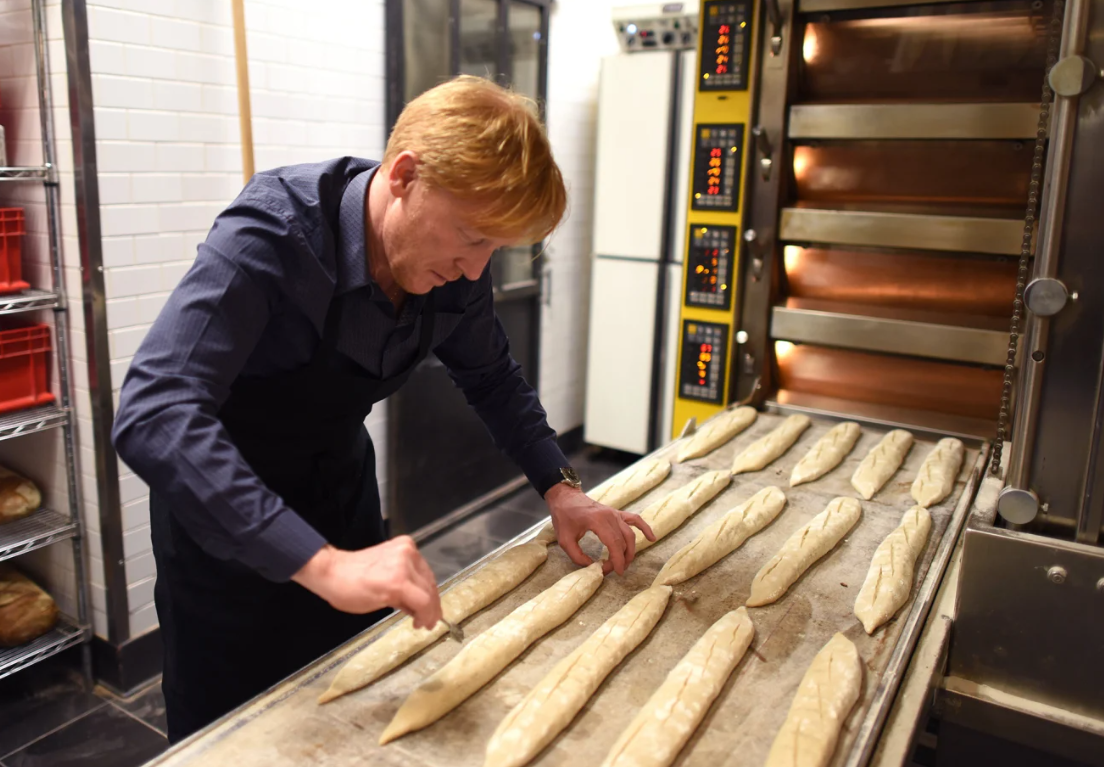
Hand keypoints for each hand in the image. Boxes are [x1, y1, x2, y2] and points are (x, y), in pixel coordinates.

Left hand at [292, 537, 442, 629]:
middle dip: (431, 605)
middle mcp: (405, 562)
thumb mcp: (377, 605)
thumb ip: (403, 605)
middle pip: (429, 587)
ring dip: (428, 592)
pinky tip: (417, 589)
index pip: (424, 600)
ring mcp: (406, 549)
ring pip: (427, 575)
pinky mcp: (404, 543)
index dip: (428, 616)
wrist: (334, 570)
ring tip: (424, 607)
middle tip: (429, 619)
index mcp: (397, 581)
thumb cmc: (349, 593)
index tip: (425, 625)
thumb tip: (419, 611)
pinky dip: (420, 577)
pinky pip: (420, 564)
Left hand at [544, 484, 655, 574]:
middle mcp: (610, 516)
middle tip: (615, 570)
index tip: (616, 572)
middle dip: (622, 558)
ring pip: (630, 534)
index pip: (614, 544)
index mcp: (598, 521)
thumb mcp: (565, 540)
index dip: (617, 560)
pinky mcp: (616, 513)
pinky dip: (644, 528)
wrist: (565, 497)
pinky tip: (652, 538)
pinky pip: (634, 519)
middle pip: (624, 541)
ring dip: (631, 550)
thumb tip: (592, 566)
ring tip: (626, 563)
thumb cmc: (563, 516)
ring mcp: (615, 513)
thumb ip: (577, 556)